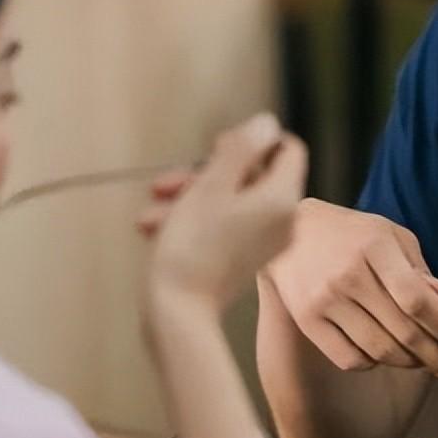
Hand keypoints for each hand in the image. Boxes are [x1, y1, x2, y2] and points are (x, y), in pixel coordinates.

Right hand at [140, 113, 306, 314]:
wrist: (176, 314)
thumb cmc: (191, 245)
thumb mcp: (211, 184)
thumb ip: (241, 148)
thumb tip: (266, 123)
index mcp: (283, 198)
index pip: (288, 148)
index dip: (253, 141)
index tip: (217, 148)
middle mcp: (284, 220)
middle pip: (253, 174)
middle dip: (205, 172)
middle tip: (166, 181)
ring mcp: (265, 241)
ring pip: (230, 199)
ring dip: (188, 198)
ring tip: (150, 213)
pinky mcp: (244, 258)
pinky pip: (225, 224)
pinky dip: (193, 220)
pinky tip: (154, 228)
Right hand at [261, 198, 437, 379]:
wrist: (288, 231)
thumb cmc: (349, 233)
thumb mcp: (389, 234)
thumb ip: (417, 267)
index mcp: (375, 246)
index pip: (416, 297)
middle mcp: (349, 275)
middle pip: (401, 330)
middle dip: (433, 354)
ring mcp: (325, 300)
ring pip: (378, 350)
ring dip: (407, 362)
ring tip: (420, 361)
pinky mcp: (307, 320)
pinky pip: (348, 358)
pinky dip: (372, 363)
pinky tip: (382, 355)